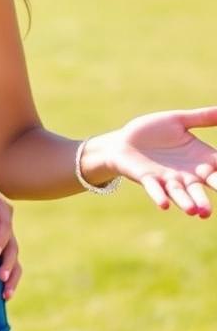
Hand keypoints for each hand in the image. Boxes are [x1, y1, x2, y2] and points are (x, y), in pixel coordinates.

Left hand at [88, 106, 216, 216]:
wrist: (123, 142)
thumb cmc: (153, 132)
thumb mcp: (178, 121)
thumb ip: (202, 118)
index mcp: (201, 160)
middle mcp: (188, 175)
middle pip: (203, 188)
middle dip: (209, 198)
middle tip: (211, 210)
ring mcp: (168, 179)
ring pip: (181, 194)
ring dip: (189, 202)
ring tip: (196, 212)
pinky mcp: (148, 179)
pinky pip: (155, 190)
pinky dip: (160, 196)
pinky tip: (164, 205)